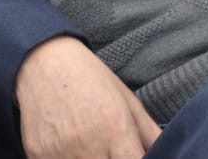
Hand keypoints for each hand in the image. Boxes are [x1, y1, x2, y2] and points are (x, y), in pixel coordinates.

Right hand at [14, 36, 160, 158]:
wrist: (40, 59)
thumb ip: (151, 136)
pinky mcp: (36, 153)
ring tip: (89, 150)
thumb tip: (170, 156)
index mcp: (115, 128)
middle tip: (110, 152)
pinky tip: (67, 149)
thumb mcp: (128, 102)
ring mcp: (60, 151)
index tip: (133, 158)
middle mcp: (88, 142)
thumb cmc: (90, 79)